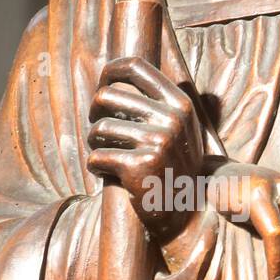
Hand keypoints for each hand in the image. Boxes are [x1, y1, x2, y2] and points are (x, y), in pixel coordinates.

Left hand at [87, 57, 204, 238]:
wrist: (185, 213)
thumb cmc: (173, 167)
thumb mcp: (179, 129)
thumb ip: (158, 102)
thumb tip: (116, 76)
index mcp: (179, 104)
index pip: (135, 67)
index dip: (110, 71)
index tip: (101, 85)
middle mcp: (172, 119)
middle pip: (107, 96)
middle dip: (95, 114)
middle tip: (100, 131)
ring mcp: (158, 142)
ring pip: (98, 128)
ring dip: (94, 143)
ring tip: (105, 155)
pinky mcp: (140, 166)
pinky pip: (96, 157)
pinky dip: (95, 166)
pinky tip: (106, 173)